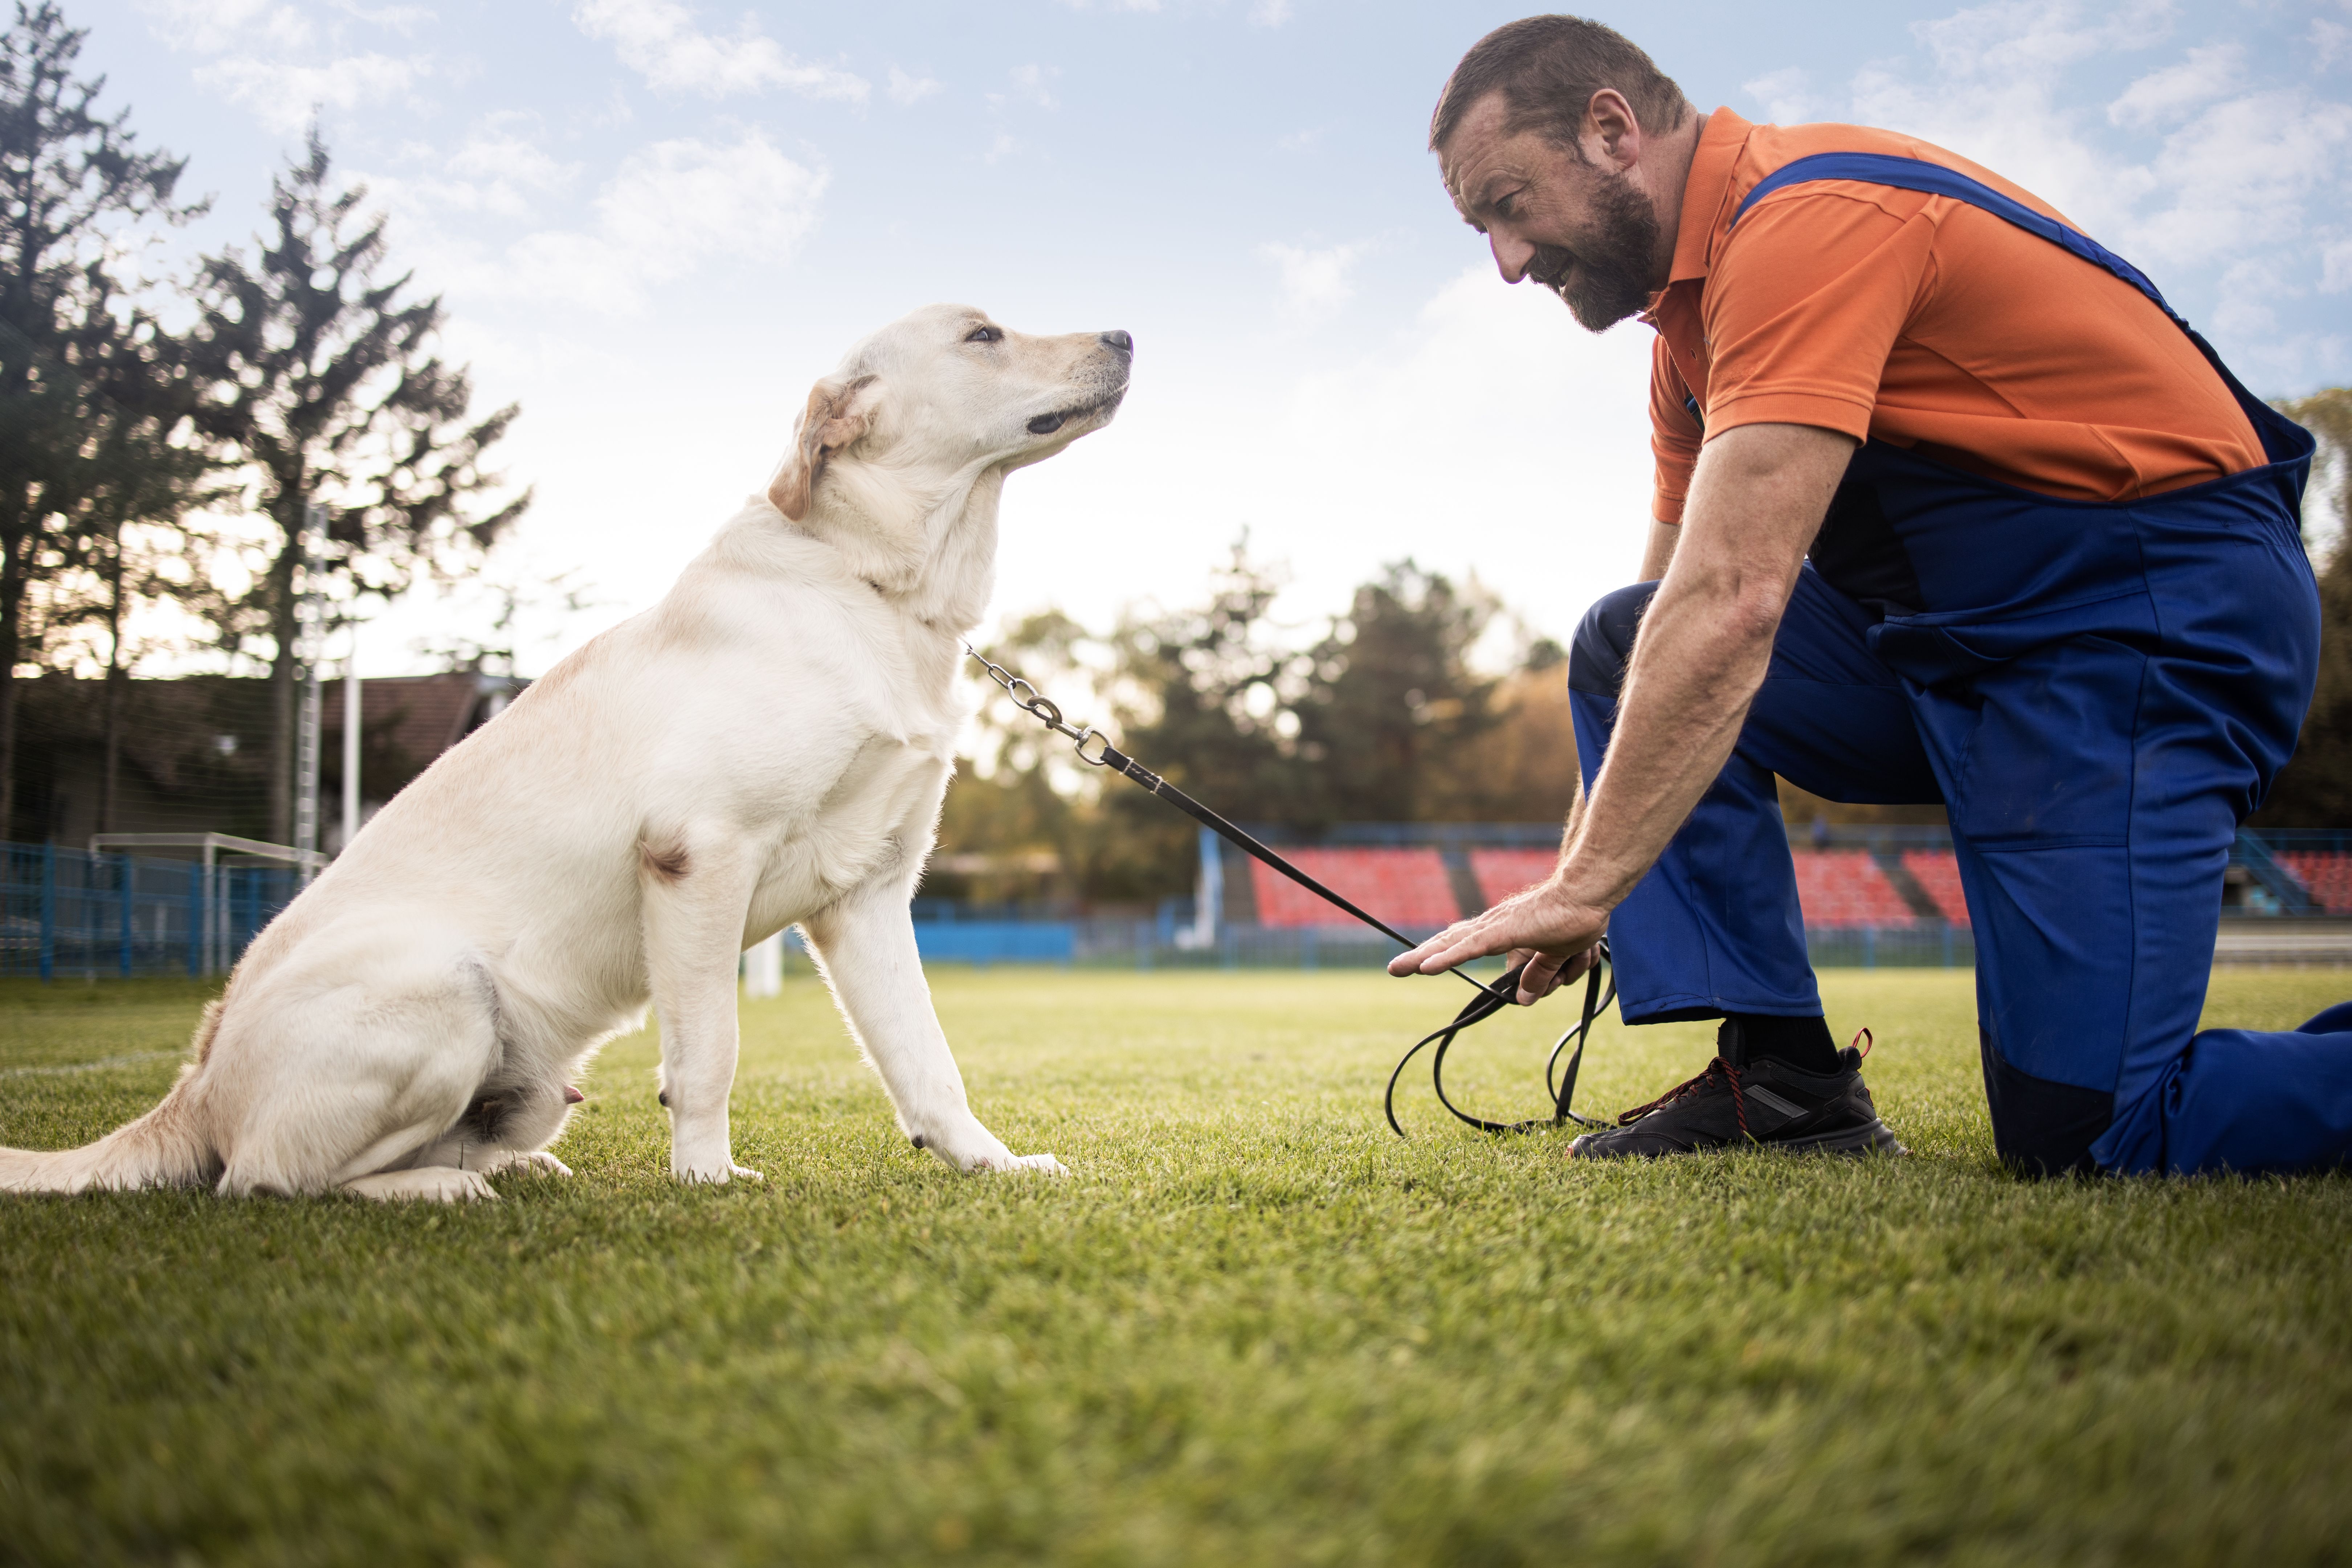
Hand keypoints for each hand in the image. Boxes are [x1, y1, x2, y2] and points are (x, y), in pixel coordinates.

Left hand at [1387, 878, 1609, 1004]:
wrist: (1590, 894)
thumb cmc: (1575, 920)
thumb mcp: (1556, 959)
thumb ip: (1538, 976)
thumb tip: (1522, 1000)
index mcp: (1503, 931)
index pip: (1463, 943)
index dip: (1440, 953)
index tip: (1416, 964)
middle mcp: (1494, 926)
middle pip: (1450, 941)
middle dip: (1421, 956)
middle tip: (1394, 968)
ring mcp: (1498, 927)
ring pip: (1454, 944)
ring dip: (1426, 956)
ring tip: (1400, 968)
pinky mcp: (1506, 931)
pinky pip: (1472, 948)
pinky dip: (1449, 958)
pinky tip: (1427, 967)